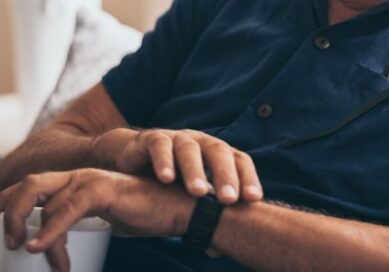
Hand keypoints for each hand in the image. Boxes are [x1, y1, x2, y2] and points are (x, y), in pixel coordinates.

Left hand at [0, 169, 195, 271]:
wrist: (179, 208)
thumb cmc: (146, 214)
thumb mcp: (105, 220)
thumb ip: (80, 225)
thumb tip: (57, 246)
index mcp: (79, 181)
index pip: (33, 185)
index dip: (5, 198)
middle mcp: (81, 176)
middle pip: (30, 184)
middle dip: (6, 207)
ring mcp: (91, 180)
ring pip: (42, 195)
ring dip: (27, 224)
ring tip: (21, 247)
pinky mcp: (104, 191)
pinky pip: (67, 209)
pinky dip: (49, 230)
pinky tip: (38, 246)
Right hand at [92, 128, 262, 202]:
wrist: (135, 159)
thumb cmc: (171, 180)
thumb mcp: (190, 193)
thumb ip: (204, 211)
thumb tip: (217, 249)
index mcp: (217, 153)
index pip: (239, 160)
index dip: (248, 177)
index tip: (253, 199)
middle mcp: (201, 142)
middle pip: (218, 152)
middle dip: (225, 175)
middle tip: (229, 198)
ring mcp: (177, 138)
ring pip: (190, 149)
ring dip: (195, 170)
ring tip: (199, 193)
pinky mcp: (153, 139)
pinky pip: (160, 147)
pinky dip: (163, 162)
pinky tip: (166, 179)